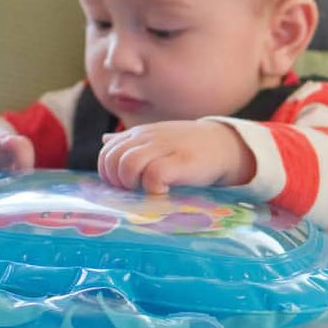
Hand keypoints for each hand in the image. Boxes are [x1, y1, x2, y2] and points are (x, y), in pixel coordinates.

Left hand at [97, 120, 255, 192]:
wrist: (223, 144)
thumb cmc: (186, 147)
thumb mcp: (156, 139)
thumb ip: (131, 143)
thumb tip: (105, 141)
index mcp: (139, 134)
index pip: (106, 152)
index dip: (108, 173)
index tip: (123, 186)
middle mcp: (147, 138)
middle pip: (113, 159)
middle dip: (117, 181)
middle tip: (133, 191)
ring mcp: (164, 148)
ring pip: (128, 165)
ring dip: (132, 184)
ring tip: (146, 191)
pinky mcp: (180, 161)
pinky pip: (153, 175)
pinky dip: (152, 189)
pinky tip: (162, 192)